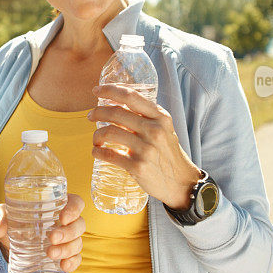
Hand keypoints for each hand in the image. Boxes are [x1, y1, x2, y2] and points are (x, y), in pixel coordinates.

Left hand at [0, 194, 85, 272]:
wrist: (9, 243)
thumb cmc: (11, 221)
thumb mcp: (2, 214)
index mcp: (57, 205)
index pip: (76, 203)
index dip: (74, 209)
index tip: (63, 217)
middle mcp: (66, 222)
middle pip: (79, 225)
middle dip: (68, 232)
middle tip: (52, 238)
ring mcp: (67, 240)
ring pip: (78, 243)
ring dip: (67, 249)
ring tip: (50, 254)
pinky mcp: (64, 256)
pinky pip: (76, 259)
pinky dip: (73, 263)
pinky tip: (63, 266)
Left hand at [88, 84, 201, 209]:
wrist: (181, 182)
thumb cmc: (168, 153)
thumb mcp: (165, 129)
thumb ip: (147, 116)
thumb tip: (118, 102)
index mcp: (160, 117)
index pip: (131, 96)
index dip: (110, 90)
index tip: (96, 90)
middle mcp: (154, 130)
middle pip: (116, 113)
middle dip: (97, 112)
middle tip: (91, 115)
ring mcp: (145, 149)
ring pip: (109, 133)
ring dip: (96, 135)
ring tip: (96, 139)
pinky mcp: (138, 167)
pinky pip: (109, 155)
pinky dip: (98, 152)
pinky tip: (96, 152)